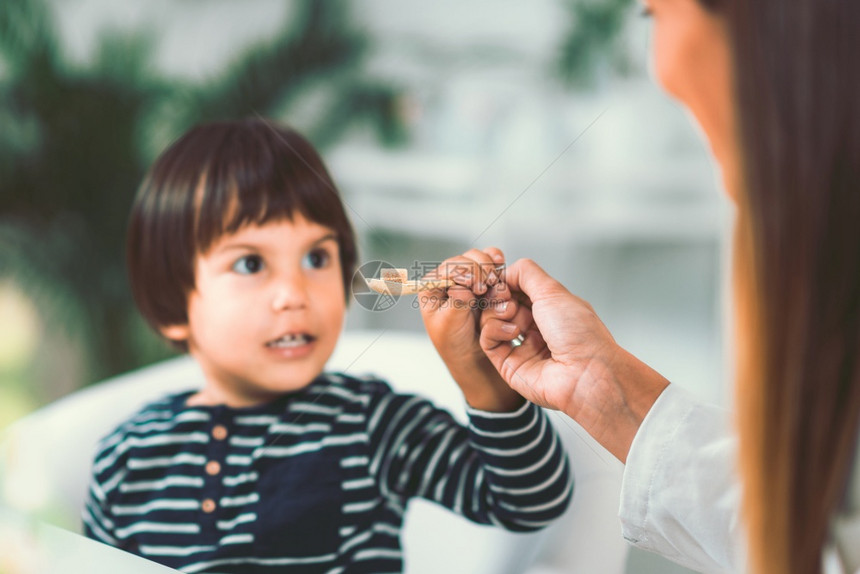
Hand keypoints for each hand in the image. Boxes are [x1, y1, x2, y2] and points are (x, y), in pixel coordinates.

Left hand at [418, 248, 523, 411]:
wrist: (476, 360)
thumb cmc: (456, 345)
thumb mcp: (449, 324)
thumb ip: (456, 301)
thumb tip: (462, 284)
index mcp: (433, 288)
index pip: (448, 268)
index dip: (463, 272)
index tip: (475, 285)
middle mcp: (451, 280)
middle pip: (466, 260)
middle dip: (479, 269)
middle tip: (488, 285)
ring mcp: (470, 280)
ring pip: (482, 261)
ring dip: (491, 270)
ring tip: (496, 284)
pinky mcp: (487, 283)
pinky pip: (493, 267)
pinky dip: (499, 267)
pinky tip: (501, 270)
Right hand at [480, 258, 669, 461]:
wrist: (586, 373)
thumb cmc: (580, 335)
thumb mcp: (553, 291)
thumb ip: (527, 274)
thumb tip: (506, 270)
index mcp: (550, 309)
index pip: (517, 289)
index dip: (506, 282)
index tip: (501, 278)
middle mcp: (536, 327)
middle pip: (501, 304)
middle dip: (499, 296)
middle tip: (506, 297)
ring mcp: (522, 346)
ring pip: (491, 321)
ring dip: (496, 312)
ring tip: (511, 314)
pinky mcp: (509, 364)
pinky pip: (488, 341)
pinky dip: (493, 330)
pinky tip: (510, 332)